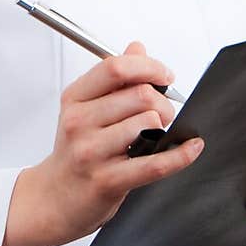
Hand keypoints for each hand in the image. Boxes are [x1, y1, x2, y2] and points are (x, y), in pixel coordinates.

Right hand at [0, 40, 204, 245]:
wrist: (54, 198)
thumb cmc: (74, 152)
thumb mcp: (84, 109)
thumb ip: (113, 78)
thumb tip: (136, 47)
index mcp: (75, 99)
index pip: (116, 68)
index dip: (148, 66)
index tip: (164, 74)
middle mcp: (79, 123)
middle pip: (139, 95)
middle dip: (163, 102)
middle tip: (163, 113)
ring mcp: (92, 152)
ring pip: (148, 124)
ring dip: (165, 128)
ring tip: (159, 135)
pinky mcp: (107, 181)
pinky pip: (154, 164)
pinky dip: (181, 154)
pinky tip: (191, 147)